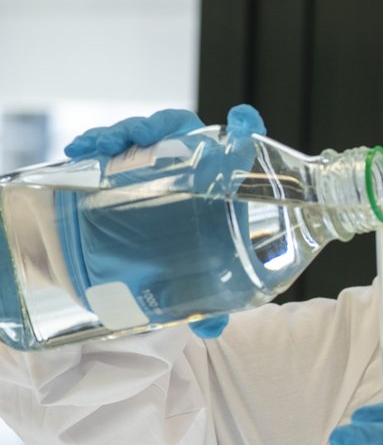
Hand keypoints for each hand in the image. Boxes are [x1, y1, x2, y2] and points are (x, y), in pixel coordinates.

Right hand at [62, 105, 266, 338]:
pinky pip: (108, 149)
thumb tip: (211, 327)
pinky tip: (78, 151)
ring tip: (100, 147)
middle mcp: (185, 167)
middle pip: (176, 131)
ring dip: (119, 133)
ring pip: (139, 135)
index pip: (231, 147)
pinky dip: (92, 146)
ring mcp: (151, 164)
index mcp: (216, 184)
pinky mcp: (121, 169)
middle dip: (156, 127)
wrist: (158, 259)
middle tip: (139, 139)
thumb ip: (211, 302)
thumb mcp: (205, 278)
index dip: (240, 130)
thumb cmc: (193, 257)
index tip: (243, 118)